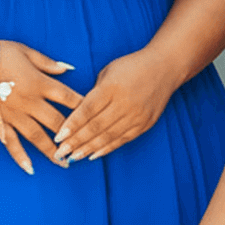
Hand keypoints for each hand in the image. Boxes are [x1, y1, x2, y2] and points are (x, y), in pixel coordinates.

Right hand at [0, 35, 80, 173]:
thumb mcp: (27, 52)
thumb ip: (49, 63)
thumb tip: (69, 68)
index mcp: (40, 83)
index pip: (69, 98)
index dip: (84, 107)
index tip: (98, 117)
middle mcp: (30, 102)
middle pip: (57, 122)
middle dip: (72, 136)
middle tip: (85, 148)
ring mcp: (14, 115)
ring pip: (37, 136)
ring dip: (51, 151)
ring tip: (64, 163)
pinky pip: (11, 143)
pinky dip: (20, 157)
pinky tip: (30, 169)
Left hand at [57, 47, 178, 161]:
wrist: (166, 66)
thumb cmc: (133, 67)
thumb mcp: (109, 72)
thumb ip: (94, 93)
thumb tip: (77, 115)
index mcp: (112, 87)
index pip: (87, 110)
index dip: (71, 125)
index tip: (57, 137)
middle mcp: (125, 102)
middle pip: (95, 126)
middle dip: (75, 142)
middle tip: (59, 153)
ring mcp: (137, 114)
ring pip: (108, 136)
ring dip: (88, 148)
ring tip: (72, 157)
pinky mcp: (146, 122)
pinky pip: (123, 139)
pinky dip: (107, 148)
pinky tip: (93, 155)